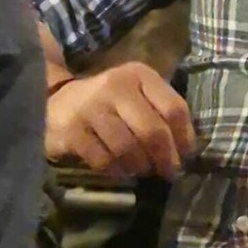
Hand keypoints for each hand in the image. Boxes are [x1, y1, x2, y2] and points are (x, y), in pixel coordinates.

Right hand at [46, 61, 195, 179]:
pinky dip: (117, 171)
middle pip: (153, 131)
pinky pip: (105, 160)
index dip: (185, 138)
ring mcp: (91, 107)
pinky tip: (119, 169)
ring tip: (141, 169)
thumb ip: (162, 112)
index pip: (174, 108)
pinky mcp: (73, 130)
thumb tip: (188, 150)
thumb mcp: (137, 95)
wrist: (60, 103)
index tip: (186, 154)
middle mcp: (115, 85)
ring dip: (140, 166)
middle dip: (165, 159)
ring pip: (129, 149)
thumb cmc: (110, 103)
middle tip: (167, 172)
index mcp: (138, 74)